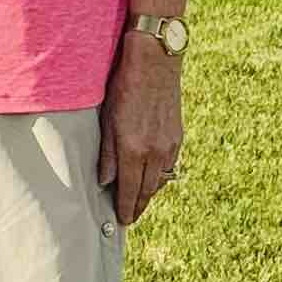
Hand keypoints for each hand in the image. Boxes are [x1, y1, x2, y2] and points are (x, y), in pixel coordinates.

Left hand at [98, 30, 182, 227]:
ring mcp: (169, 145)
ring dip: (150, 194)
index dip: (126, 208)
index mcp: (135, 150)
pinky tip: (154, 178)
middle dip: (138, 206)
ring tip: (140, 202)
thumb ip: (107, 153)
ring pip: (161, 180)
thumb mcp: (108, 119)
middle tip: (130, 217)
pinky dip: (161, 177)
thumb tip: (104, 181)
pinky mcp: (178, 136)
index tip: (122, 220)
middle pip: (147, 190)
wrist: (156, 61)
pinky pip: (170, 166)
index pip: (130, 190)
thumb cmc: (125, 86)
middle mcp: (155, 152)